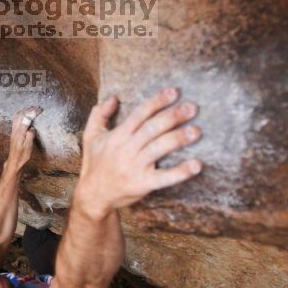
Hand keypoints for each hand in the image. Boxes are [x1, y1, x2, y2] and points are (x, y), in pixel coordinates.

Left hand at [6, 106, 42, 171]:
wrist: (14, 161)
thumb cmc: (22, 156)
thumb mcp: (28, 147)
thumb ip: (30, 136)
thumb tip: (32, 127)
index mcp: (19, 133)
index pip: (26, 119)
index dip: (33, 113)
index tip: (40, 110)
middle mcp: (15, 130)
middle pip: (20, 115)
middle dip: (29, 109)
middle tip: (38, 107)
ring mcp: (13, 131)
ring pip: (17, 116)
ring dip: (24, 110)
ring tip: (32, 108)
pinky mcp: (13, 132)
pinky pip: (16, 119)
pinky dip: (21, 114)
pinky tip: (25, 114)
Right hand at [75, 88, 201, 217]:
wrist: (93, 195)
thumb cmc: (95, 164)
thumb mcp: (91, 137)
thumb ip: (99, 115)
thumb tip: (113, 97)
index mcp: (118, 136)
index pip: (140, 114)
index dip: (157, 102)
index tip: (174, 92)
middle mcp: (127, 149)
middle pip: (152, 128)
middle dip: (172, 116)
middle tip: (192, 108)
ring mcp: (135, 167)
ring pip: (159, 148)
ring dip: (178, 139)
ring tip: (196, 131)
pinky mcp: (143, 184)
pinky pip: (164, 178)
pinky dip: (181, 172)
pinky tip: (196, 165)